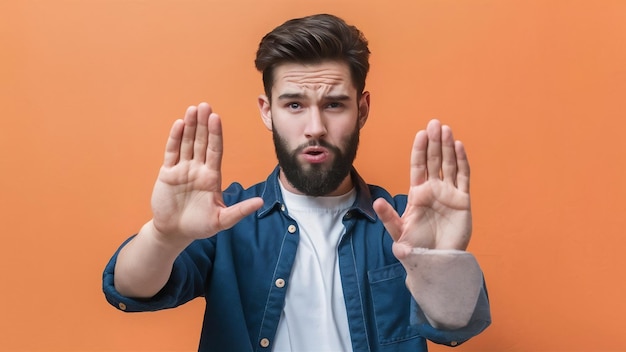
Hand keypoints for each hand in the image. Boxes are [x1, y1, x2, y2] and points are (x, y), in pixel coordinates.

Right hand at [150, 103, 262, 242]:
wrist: (174, 232)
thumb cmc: (199, 226)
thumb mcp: (222, 220)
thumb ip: (240, 210)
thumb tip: (261, 203)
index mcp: (212, 177)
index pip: (215, 150)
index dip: (215, 134)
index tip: (216, 118)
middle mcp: (198, 169)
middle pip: (201, 142)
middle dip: (203, 124)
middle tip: (205, 105)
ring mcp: (182, 169)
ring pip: (186, 143)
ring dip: (189, 126)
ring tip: (192, 109)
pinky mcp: (167, 173)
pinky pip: (171, 153)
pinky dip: (174, 139)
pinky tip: (178, 124)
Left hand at [373, 119, 471, 258]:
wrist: (436, 262)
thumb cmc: (416, 248)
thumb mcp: (399, 232)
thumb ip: (388, 217)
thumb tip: (376, 202)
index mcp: (417, 193)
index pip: (418, 166)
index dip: (420, 150)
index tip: (421, 134)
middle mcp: (433, 190)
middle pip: (434, 160)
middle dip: (434, 142)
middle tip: (435, 123)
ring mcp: (449, 194)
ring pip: (449, 165)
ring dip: (448, 147)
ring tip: (446, 129)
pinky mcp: (463, 201)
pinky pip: (463, 178)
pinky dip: (462, 162)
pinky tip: (459, 146)